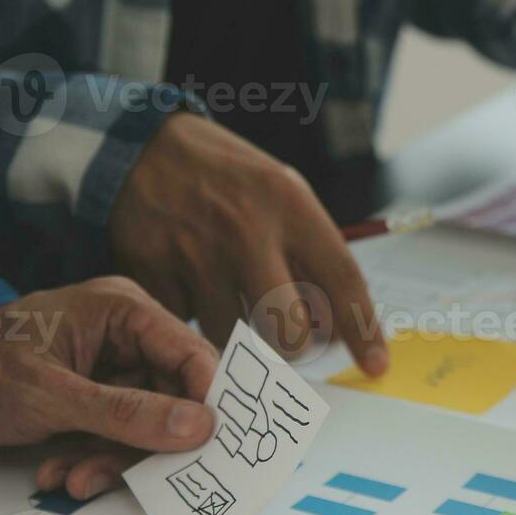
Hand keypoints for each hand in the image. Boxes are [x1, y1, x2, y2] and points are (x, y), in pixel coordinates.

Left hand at [0, 276, 218, 499]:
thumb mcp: (51, 394)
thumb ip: (126, 413)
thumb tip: (199, 427)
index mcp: (125, 311)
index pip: (192, 353)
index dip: (208, 400)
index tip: (211, 447)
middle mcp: (128, 337)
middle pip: (173, 398)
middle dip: (147, 445)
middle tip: (124, 477)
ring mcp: (115, 370)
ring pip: (148, 426)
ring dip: (114, 461)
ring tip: (73, 480)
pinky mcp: (100, 400)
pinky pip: (120, 436)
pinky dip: (94, 460)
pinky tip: (60, 472)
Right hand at [112, 113, 385, 371]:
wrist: (140, 149)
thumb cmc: (226, 179)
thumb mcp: (281, 192)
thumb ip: (311, 252)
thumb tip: (340, 325)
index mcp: (289, 205)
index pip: (342, 280)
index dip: (363, 330)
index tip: (375, 365)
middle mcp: (246, 232)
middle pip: (289, 331)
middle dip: (296, 347)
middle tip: (291, 337)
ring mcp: (196, 255)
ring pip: (237, 338)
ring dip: (241, 334)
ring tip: (233, 298)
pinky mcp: (152, 274)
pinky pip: (188, 326)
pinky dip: (196, 320)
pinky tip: (194, 286)